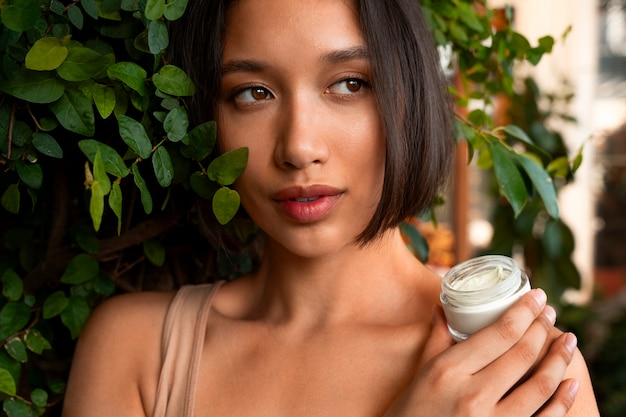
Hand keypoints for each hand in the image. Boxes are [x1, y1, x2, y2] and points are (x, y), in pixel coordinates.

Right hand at [384, 289, 579, 416]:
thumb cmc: (411, 412)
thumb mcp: (420, 373)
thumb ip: (437, 340)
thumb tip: (442, 309)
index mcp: (449, 370)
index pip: (499, 333)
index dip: (524, 311)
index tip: (538, 296)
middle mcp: (472, 394)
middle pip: (522, 353)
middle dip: (543, 328)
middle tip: (551, 312)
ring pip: (539, 385)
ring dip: (560, 360)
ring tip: (568, 342)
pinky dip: (563, 401)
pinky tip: (571, 384)